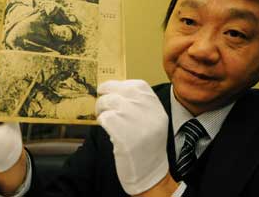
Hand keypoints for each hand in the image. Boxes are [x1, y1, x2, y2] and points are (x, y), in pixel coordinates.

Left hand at [96, 80, 168, 194]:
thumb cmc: (146, 147)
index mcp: (157, 108)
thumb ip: (139, 105)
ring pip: (110, 101)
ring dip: (101, 108)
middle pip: (121, 90)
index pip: (138, 85)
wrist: (149, 174)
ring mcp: (136, 122)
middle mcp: (149, 112)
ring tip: (103, 117)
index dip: (120, 85)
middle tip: (101, 99)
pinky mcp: (123, 134)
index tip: (110, 89)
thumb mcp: (152, 122)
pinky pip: (105, 117)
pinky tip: (106, 128)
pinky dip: (102, 121)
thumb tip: (114, 90)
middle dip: (106, 92)